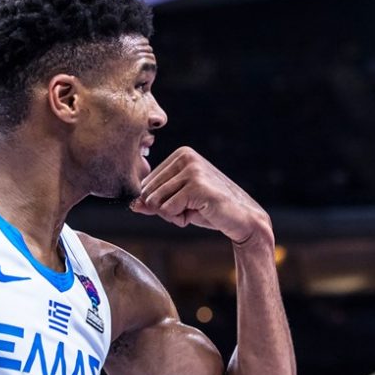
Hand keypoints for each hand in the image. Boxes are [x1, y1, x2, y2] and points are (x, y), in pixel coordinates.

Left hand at [132, 147, 270, 244]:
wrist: (241, 218)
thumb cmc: (208, 208)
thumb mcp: (177, 203)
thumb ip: (154, 201)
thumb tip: (133, 204)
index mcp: (181, 155)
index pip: (146, 184)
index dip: (161, 202)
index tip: (185, 202)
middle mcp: (186, 157)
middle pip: (148, 192)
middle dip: (165, 209)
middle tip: (190, 208)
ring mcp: (192, 170)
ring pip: (156, 202)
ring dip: (173, 215)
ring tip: (196, 210)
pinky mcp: (197, 186)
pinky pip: (168, 210)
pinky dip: (180, 219)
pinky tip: (200, 213)